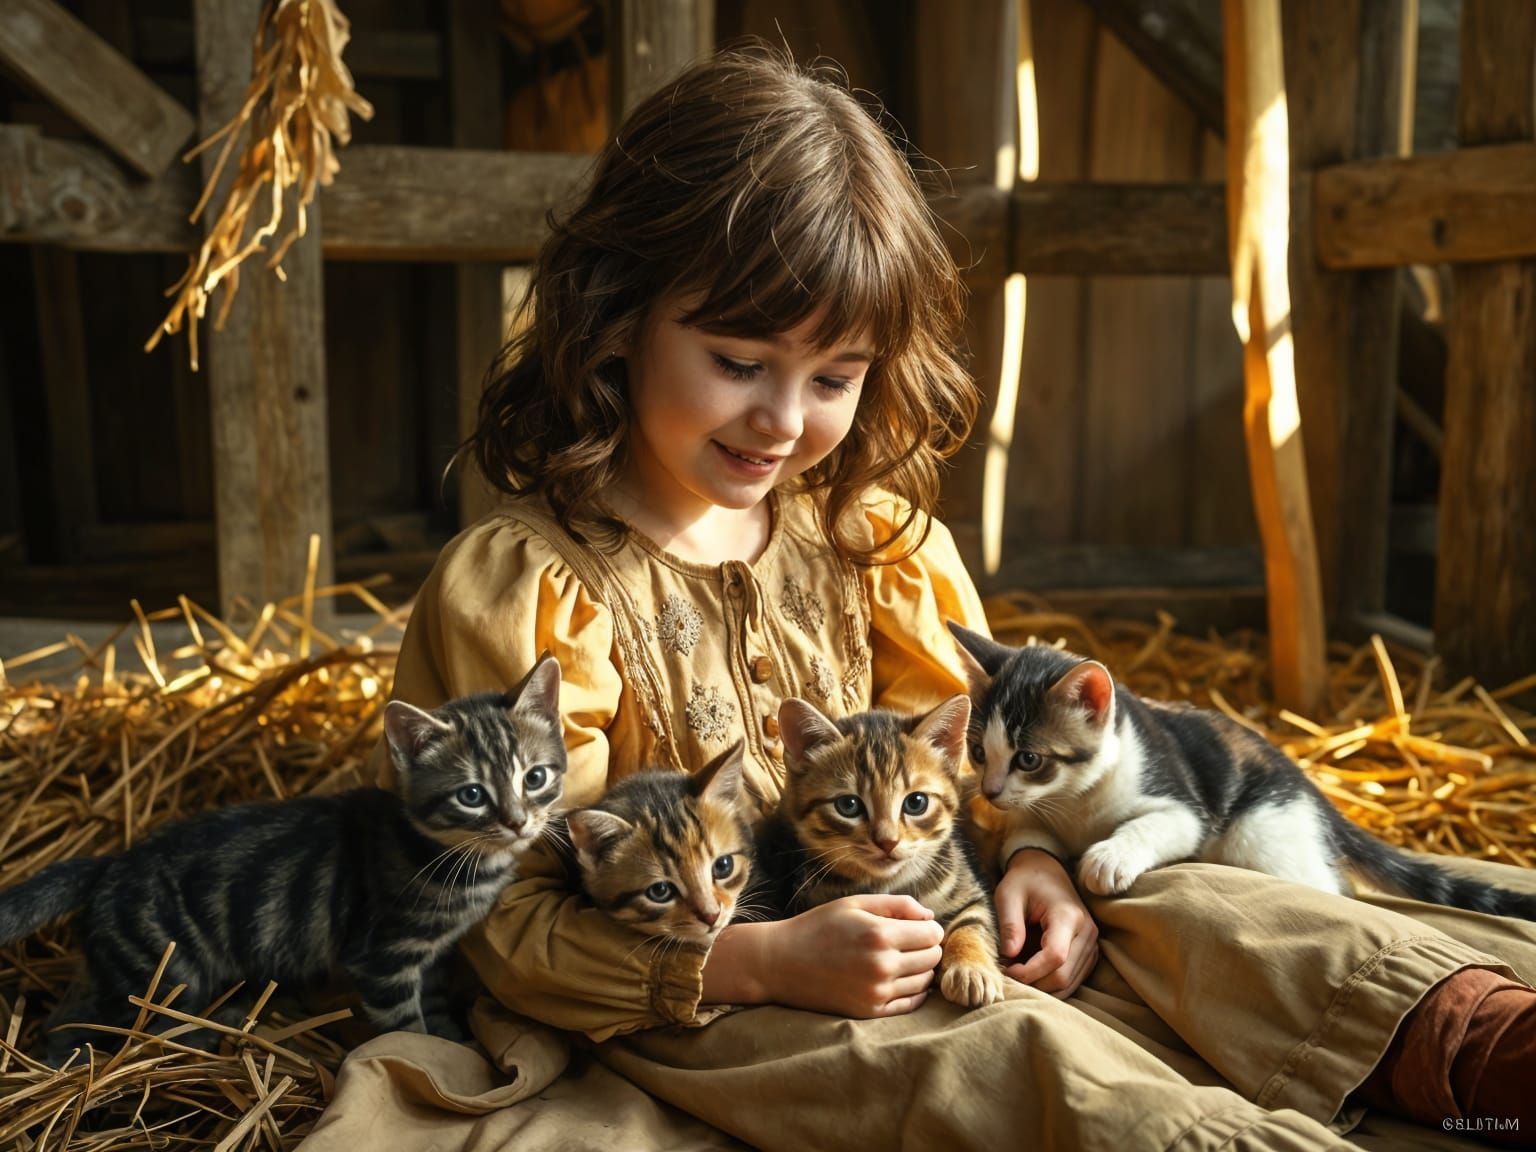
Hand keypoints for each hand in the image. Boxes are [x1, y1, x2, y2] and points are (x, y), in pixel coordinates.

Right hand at [753, 893, 944, 1017]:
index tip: (918, 926)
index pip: (933, 934)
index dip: (930, 927)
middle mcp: (882, 966)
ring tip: (903, 958)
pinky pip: (911, 1003)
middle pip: (932, 958)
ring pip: (924, 982)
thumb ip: (897, 904)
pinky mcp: (870, 1011)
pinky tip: (900, 978)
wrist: (780, 963)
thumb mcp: (855, 904)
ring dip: (921, 969)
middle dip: (927, 947)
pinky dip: (914, 991)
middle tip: (910, 941)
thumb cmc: (818, 927)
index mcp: (880, 934)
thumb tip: (930, 916)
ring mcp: (877, 992)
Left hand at [995, 849, 1097, 996]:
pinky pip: (1073, 979)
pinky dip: (1051, 984)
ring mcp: (1092, 943)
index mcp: (1068, 915)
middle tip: (1008, 976)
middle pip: (1063, 975)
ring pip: (1069, 983)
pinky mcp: (1089, 952)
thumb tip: (1009, 955)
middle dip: (1034, 983)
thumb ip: (1009, 925)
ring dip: (1042, 987)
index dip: (1029, 971)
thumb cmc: (1024, 881)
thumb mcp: (1008, 895)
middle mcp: (1087, 931)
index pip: (1055, 956)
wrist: (1046, 870)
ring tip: (1018, 976)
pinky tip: (1031, 975)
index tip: (1006, 970)